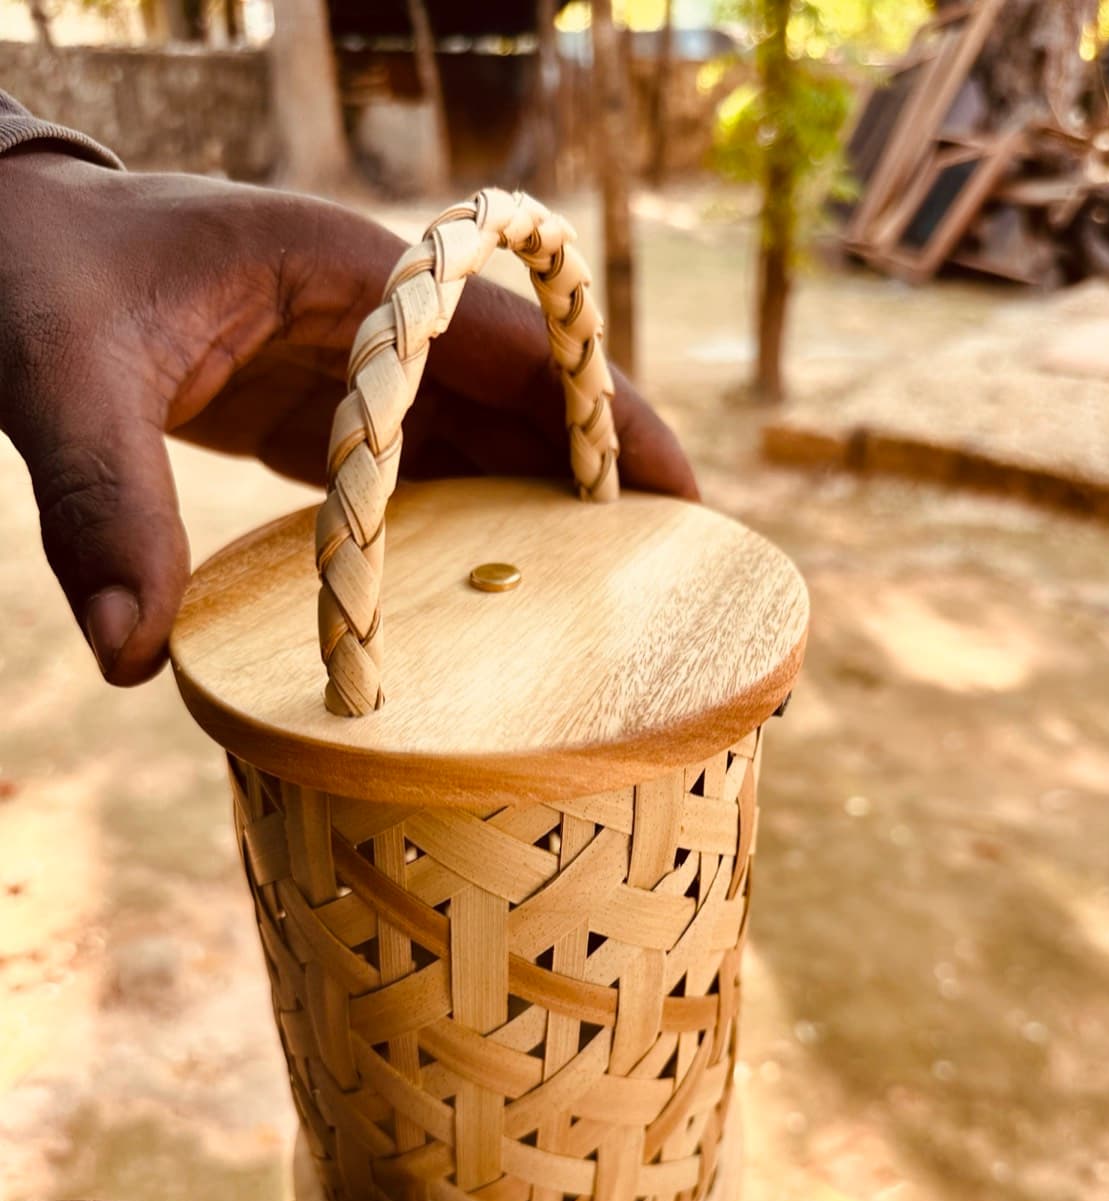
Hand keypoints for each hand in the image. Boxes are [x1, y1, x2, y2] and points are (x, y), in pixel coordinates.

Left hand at [0, 151, 696, 685]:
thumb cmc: (32, 277)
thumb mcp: (62, 377)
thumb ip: (101, 504)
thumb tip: (132, 658)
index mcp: (347, 275)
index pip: (517, 341)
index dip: (608, 417)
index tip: (683, 497)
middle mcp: (366, 317)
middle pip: (522, 398)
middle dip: (597, 478)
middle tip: (675, 576)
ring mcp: (342, 363)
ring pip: (477, 434)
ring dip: (539, 506)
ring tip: (607, 597)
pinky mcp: (310, 410)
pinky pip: (415, 467)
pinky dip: (463, 519)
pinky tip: (491, 586)